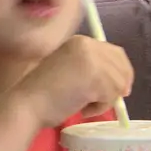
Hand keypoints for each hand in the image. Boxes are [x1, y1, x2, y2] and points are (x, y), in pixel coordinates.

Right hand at [8, 36, 133, 128]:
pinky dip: (100, 108)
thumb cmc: (43, 92)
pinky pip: (111, 97)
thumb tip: (122, 82)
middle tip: (106, 101)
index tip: (120, 89)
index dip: (121, 71)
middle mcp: (87, 45)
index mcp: (80, 41)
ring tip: (86, 106)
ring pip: (119, 83)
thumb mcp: (69, 69)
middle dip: (118, 86)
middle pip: (122, 66)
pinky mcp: (95, 78)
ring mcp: (92, 60)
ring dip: (106, 100)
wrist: (27, 103)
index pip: (115, 52)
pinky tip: (83, 110)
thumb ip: (91, 68)